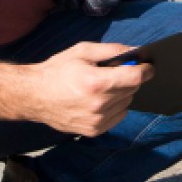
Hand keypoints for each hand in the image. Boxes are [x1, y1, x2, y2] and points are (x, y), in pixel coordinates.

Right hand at [23, 41, 152, 136]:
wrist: (34, 96)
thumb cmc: (58, 70)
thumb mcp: (83, 51)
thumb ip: (112, 50)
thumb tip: (136, 50)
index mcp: (95, 82)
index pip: (135, 78)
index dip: (145, 70)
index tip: (148, 66)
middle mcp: (98, 105)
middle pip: (132, 90)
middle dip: (129, 79)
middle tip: (116, 73)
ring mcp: (96, 121)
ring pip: (127, 104)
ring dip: (122, 94)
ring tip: (103, 87)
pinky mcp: (93, 131)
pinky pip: (118, 116)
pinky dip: (115, 107)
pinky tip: (100, 100)